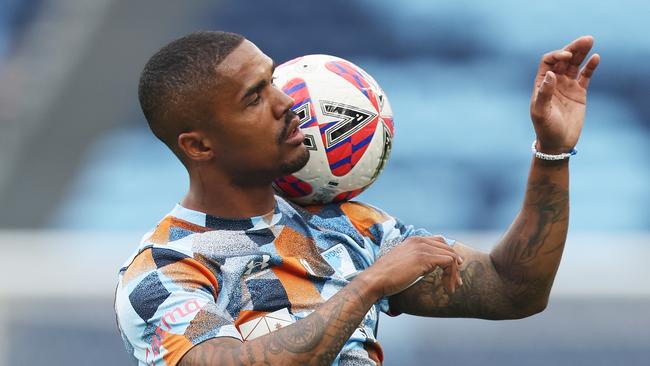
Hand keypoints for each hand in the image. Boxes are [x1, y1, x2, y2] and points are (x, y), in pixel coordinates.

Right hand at [360, 236, 462, 297]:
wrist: (375, 279)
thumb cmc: (386, 276)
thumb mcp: (403, 264)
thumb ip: (416, 260)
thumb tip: (429, 267)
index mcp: (413, 240)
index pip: (439, 242)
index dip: (449, 255)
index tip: (453, 271)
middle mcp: (419, 240)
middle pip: (447, 248)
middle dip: (455, 266)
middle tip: (456, 282)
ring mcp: (422, 248)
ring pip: (451, 256)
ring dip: (454, 273)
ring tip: (452, 287)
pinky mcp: (424, 258)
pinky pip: (449, 262)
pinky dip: (451, 275)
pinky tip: (447, 287)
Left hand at [529, 36, 599, 153]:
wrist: (557, 143)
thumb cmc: (545, 129)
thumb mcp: (541, 112)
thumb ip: (544, 93)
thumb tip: (551, 74)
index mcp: (541, 83)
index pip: (549, 61)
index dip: (557, 56)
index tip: (567, 57)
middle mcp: (554, 81)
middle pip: (564, 60)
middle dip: (573, 49)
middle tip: (586, 39)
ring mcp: (567, 86)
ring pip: (575, 64)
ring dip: (582, 53)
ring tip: (590, 41)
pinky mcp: (579, 92)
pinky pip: (585, 76)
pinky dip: (590, 67)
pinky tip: (596, 58)